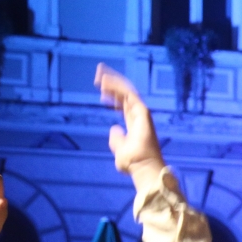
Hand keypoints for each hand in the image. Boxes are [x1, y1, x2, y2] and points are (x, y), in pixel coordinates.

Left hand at [94, 64, 164, 187]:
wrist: (142, 167)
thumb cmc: (132, 163)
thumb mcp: (119, 149)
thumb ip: (116, 139)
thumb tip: (114, 128)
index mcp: (134, 124)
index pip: (123, 104)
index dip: (112, 96)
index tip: (100, 91)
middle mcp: (138, 116)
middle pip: (125, 94)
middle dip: (112, 84)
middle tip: (98, 75)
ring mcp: (142, 113)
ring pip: (126, 91)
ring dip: (113, 81)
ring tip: (98, 75)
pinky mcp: (143, 112)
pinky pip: (128, 94)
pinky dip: (117, 86)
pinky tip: (104, 82)